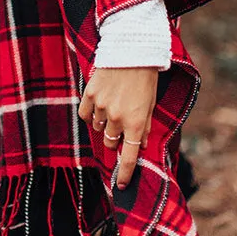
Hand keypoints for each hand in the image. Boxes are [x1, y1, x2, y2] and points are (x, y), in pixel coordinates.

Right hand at [78, 67, 157, 189]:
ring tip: (113, 105)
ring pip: (99, 128)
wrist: (131, 49)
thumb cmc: (145, 77)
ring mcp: (101, 106)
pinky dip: (91, 115)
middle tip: (121, 126)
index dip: (124, 174)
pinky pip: (85, 115)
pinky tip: (97, 106)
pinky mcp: (89, 94)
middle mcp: (117, 118)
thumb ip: (144, 126)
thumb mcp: (151, 104)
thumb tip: (141, 145)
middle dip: (116, 139)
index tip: (120, 185)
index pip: (129, 157)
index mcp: (135, 122)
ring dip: (105, 123)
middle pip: (111, 143)